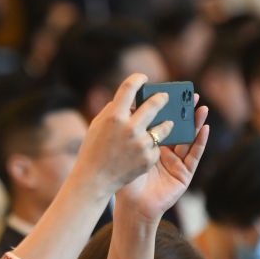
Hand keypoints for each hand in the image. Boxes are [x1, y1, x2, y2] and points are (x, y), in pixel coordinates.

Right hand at [73, 73, 170, 195]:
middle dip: (162, 98)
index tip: (143, 78)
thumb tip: (132, 100)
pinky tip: (144, 151)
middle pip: (155, 104)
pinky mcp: (148, 158)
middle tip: (164, 97)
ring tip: (166, 123)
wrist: (94, 180)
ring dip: (166, 124)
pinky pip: (156, 146)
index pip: (130, 87)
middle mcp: (130, 128)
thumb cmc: (93, 150)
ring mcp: (141, 144)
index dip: (138, 79)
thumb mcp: (97, 125)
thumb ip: (114, 110)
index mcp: (114, 116)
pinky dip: (152, 147)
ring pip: (164, 127)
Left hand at [117, 96, 209, 222]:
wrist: (132, 207)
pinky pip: (194, 155)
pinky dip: (201, 142)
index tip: (171, 93)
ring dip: (196, 124)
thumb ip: (134, 135)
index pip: (162, 125)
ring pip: (189, 140)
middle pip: (178, 129)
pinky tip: (205, 129)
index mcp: (151, 148)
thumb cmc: (126, 182)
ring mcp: (177, 163)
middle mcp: (166, 154)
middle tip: (191, 95)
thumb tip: (134, 107)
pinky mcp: (185, 173)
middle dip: (185, 113)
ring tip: (201, 108)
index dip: (168, 111)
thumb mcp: (130, 154)